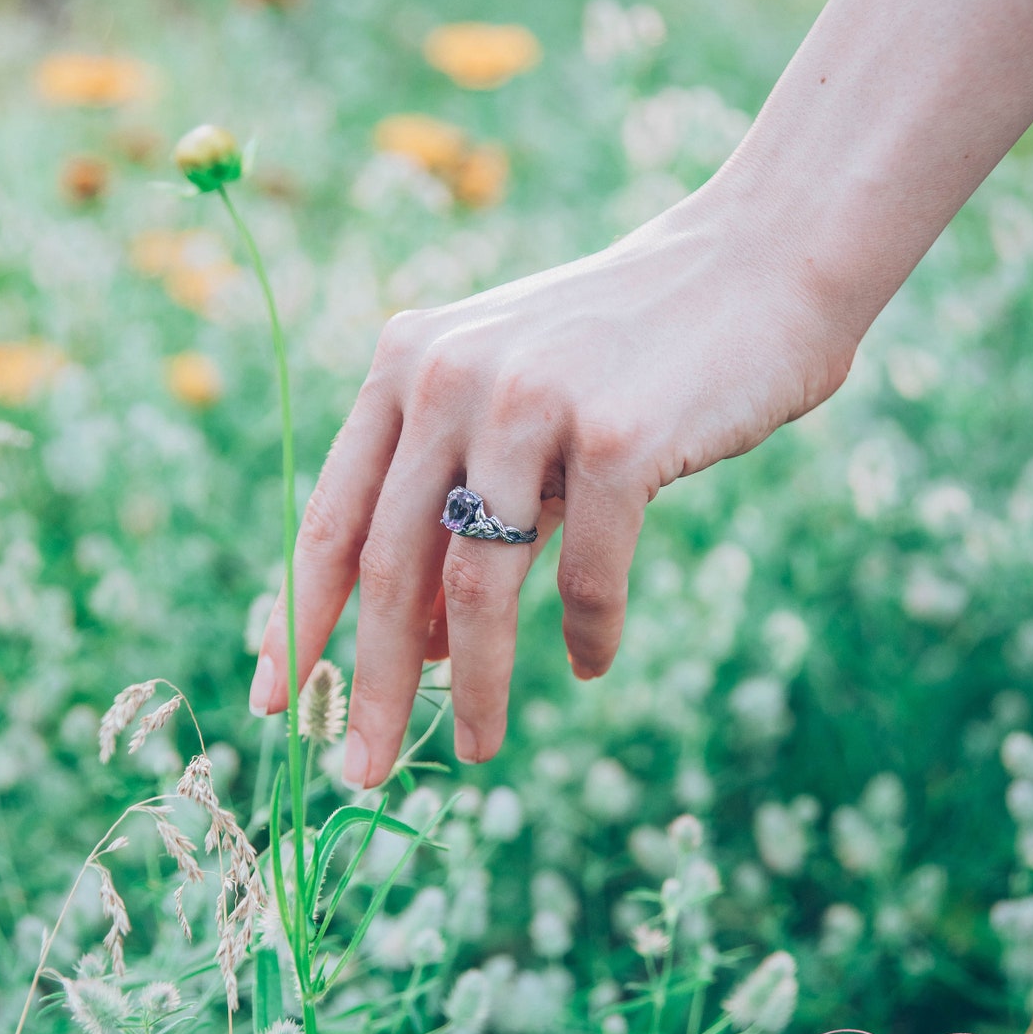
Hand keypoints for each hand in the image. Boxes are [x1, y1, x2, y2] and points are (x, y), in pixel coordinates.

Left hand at [248, 180, 857, 786]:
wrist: (757, 264)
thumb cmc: (628, 354)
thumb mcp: (514, 418)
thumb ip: (458, 511)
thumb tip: (419, 647)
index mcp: (406, 367)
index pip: (330, 518)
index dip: (298, 620)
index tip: (275, 702)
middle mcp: (450, 378)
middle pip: (389, 566)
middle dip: (369, 682)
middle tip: (360, 769)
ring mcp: (532, 404)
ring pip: (478, 584)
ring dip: (474, 686)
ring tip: (478, 748)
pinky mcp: (619, 438)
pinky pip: (586, 576)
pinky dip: (588, 634)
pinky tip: (592, 664)